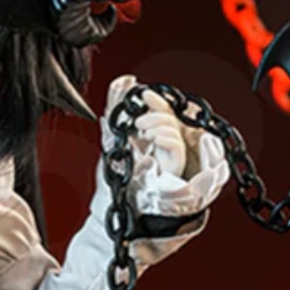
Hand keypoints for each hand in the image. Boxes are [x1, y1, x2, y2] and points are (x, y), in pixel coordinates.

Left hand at [100, 75, 228, 217]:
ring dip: (158, 123)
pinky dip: (165, 138)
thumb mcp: (112, 138)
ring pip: (175, 128)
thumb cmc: (115, 180)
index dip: (156, 100)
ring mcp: (170, 156)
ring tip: (142, 131)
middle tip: (139, 120)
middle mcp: (164, 144)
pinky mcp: (174, 168)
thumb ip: (116, 108)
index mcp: (151, 135)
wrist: (115, 207)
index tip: (144, 94)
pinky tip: (152, 139)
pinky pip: (177, 146)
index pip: (161, 110)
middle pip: (171, 116)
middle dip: (156, 111)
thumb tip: (122, 81)